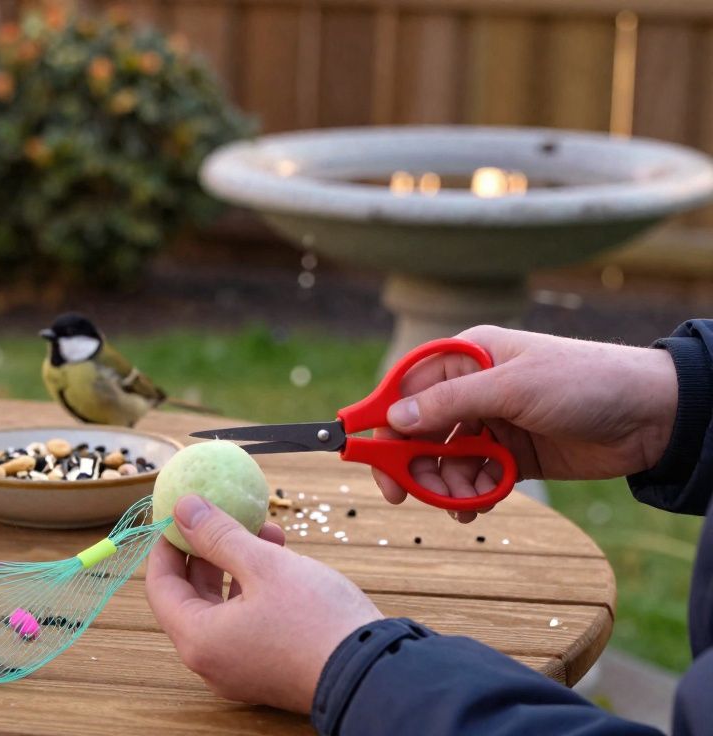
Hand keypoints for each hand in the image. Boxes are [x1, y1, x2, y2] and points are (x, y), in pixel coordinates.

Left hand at [145, 495, 381, 712]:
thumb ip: (217, 534)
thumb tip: (182, 508)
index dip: (166, 546)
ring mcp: (239, 669)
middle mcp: (211, 661)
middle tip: (221, 517)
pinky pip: (246, 623)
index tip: (178, 516)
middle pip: (190, 596)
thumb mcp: (263, 564)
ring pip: (222, 607)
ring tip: (265, 530)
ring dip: (236, 565)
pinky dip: (254, 589)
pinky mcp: (266, 669)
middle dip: (207, 551)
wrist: (375, 673)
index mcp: (198, 639)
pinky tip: (280, 557)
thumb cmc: (316, 620)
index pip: (160, 586)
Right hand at [376, 325, 677, 521]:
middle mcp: (474, 389)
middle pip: (419, 430)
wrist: (653, 417)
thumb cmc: (585, 382)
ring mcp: (492, 424)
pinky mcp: (512, 455)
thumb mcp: (513, 387)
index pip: (407, 388)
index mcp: (468, 357)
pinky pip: (474, 478)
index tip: (364, 452)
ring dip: (445, 484)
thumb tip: (394, 417)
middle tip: (403, 494)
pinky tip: (480, 503)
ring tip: (463, 501)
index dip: (383, 420)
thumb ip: (450, 403)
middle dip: (411, 463)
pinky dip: (471, 494)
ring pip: (444, 460)